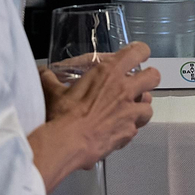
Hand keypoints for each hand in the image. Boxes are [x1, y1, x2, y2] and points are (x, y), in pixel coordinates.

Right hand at [31, 43, 158, 190]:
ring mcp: (130, 112)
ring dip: (140, 107)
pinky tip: (117, 130)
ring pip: (149, 105)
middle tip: (137, 85)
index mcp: (109, 72)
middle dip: (148, 79)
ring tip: (128, 110)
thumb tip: (41, 71)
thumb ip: (49, 78)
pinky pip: (136, 128)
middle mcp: (124, 89)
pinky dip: (129, 128)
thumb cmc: (62, 113)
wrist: (68, 143)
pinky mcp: (129, 132)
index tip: (137, 56)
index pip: (138, 52)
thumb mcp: (52, 91)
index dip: (141, 53)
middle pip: (153, 77)